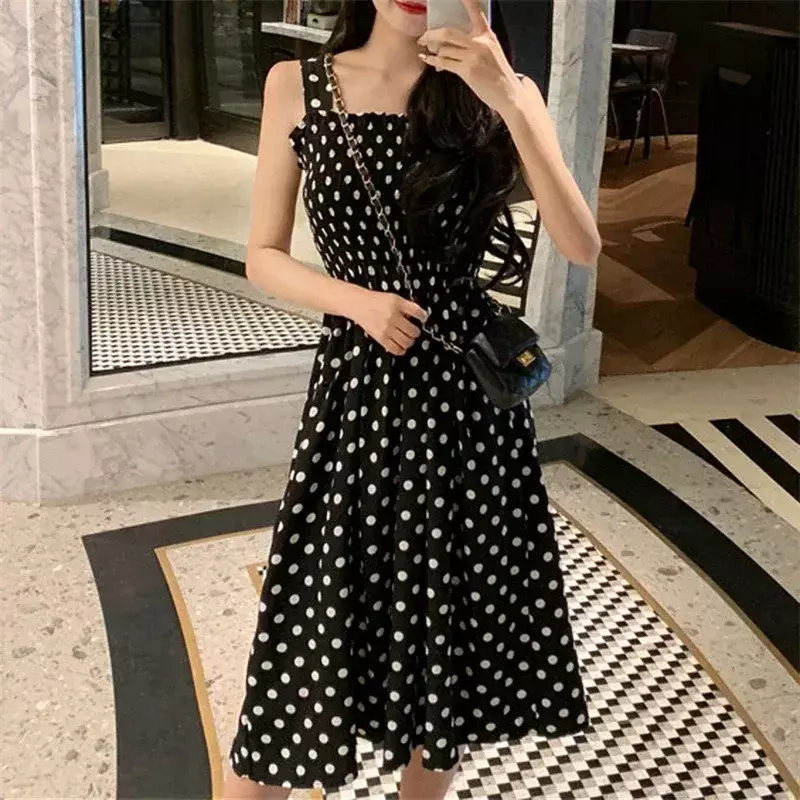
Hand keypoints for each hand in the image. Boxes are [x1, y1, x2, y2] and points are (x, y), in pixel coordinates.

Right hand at [351, 290, 427, 355]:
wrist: (358, 304)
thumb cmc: (377, 301)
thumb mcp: (394, 298)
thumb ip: (406, 306)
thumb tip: (418, 316)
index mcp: (397, 304)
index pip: (417, 312)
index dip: (423, 317)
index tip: (423, 319)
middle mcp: (393, 316)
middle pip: (414, 331)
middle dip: (416, 332)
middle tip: (413, 331)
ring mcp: (387, 329)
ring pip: (407, 342)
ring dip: (410, 341)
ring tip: (408, 339)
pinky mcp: (381, 338)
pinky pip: (395, 349)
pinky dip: (401, 350)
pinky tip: (401, 347)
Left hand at [417, 0, 522, 116]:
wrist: (509, 93)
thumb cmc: (499, 74)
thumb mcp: (492, 50)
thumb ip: (477, 41)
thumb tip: (454, 40)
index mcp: (487, 34)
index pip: (475, 10)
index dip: (466, 0)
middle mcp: (480, 42)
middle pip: (449, 32)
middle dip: (432, 35)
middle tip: (424, 37)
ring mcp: (473, 56)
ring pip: (444, 49)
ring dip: (434, 52)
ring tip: (430, 54)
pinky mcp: (468, 70)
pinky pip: (444, 62)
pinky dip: (433, 61)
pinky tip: (428, 60)